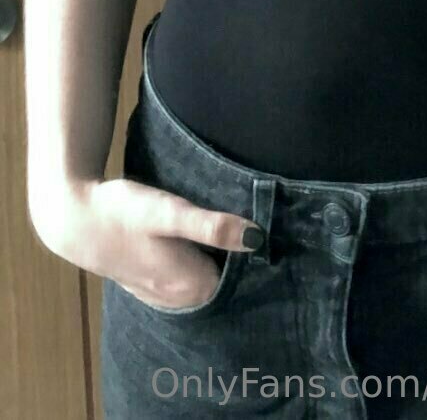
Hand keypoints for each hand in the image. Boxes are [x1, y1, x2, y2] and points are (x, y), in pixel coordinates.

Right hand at [33, 177, 264, 309]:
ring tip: (227, 230)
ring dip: (216, 260)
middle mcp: (180, 299)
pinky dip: (195, 263)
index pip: (244, 278)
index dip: (255, 255)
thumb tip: (257, 238)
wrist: (75, 219)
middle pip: (226, 282)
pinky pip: (185, 279)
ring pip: (205, 280)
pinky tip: (195, 243)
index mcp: (193, 286)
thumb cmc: (124, 212)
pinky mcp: (148, 284)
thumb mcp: (169, 212)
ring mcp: (162, 295)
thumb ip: (211, 227)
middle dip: (237, 259)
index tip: (265, 231)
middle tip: (249, 225)